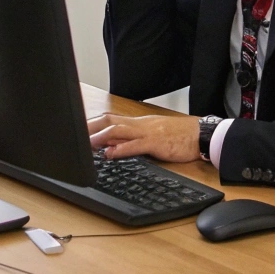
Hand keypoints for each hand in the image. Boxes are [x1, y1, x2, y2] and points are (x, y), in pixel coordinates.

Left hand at [87, 112, 202, 162]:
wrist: (200, 134)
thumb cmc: (178, 136)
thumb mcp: (152, 136)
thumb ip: (133, 140)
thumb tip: (112, 146)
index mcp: (138, 123)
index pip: (110, 119)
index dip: (92, 123)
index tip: (78, 129)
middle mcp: (139, 124)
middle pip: (109, 121)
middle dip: (90, 128)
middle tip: (74, 135)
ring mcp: (147, 132)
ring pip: (118, 131)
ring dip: (100, 137)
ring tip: (86, 145)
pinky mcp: (156, 143)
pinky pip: (135, 145)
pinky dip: (121, 149)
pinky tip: (110, 154)